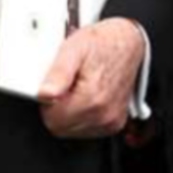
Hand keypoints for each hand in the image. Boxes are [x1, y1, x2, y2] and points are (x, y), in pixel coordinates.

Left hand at [38, 17, 145, 138]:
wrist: (128, 41)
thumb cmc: (102, 42)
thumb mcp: (74, 48)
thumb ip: (58, 73)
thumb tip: (44, 95)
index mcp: (92, 98)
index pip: (52, 120)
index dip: (47, 102)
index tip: (55, 85)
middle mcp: (104, 115)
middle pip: (61, 128)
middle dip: (58, 108)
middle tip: (67, 83)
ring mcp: (111, 122)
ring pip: (72, 130)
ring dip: (69, 113)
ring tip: (78, 87)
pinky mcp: (115, 124)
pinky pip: (86, 129)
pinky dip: (82, 115)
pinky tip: (86, 95)